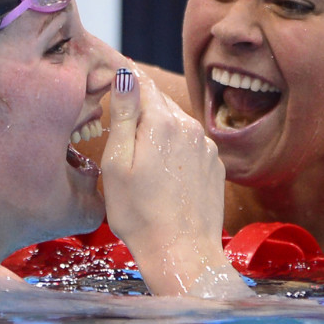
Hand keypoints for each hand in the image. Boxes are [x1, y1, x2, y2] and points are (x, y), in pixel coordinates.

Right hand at [101, 66, 250, 297]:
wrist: (182, 254)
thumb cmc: (139, 214)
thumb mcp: (118, 163)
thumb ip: (124, 115)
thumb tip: (125, 75)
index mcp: (163, 123)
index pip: (142, 83)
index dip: (124, 75)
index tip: (109, 69)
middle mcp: (190, 128)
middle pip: (160, 102)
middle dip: (139, 102)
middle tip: (117, 109)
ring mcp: (206, 148)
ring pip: (175, 124)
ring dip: (157, 127)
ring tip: (137, 147)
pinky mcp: (214, 167)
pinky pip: (189, 145)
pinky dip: (174, 147)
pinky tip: (161, 169)